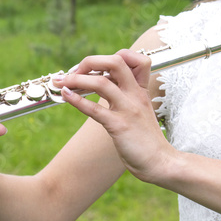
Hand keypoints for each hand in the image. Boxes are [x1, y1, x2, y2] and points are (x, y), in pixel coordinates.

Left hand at [53, 50, 175, 182]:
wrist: (159, 162)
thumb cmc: (145, 140)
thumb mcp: (139, 111)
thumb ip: (124, 97)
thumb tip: (103, 86)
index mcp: (140, 90)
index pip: (132, 58)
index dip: (110, 57)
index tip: (93, 68)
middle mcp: (135, 95)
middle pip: (115, 62)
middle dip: (90, 61)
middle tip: (73, 71)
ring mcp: (128, 109)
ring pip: (101, 82)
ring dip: (76, 79)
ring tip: (61, 82)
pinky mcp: (119, 126)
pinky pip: (95, 109)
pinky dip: (76, 100)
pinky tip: (66, 95)